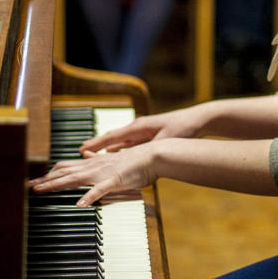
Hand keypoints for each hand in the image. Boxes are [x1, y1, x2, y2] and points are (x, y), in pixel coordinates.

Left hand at [30, 143, 158, 206]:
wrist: (152, 156)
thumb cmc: (134, 161)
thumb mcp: (112, 160)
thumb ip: (96, 159)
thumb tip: (84, 153)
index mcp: (92, 164)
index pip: (65, 167)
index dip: (49, 174)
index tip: (35, 180)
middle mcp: (93, 167)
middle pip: (63, 173)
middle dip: (44, 180)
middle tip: (27, 186)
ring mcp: (102, 174)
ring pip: (74, 179)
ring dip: (56, 185)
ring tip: (41, 191)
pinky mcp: (114, 180)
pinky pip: (98, 190)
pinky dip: (88, 197)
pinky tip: (79, 205)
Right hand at [79, 107, 204, 153]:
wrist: (196, 121)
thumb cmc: (183, 128)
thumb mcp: (165, 140)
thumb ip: (150, 149)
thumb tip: (138, 158)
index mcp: (138, 127)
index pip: (112, 136)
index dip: (97, 144)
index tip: (82, 149)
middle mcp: (137, 128)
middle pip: (112, 137)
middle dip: (96, 145)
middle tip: (81, 151)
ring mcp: (142, 132)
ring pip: (119, 141)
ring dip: (105, 147)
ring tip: (91, 154)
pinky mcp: (148, 136)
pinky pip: (128, 143)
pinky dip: (118, 148)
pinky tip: (113, 153)